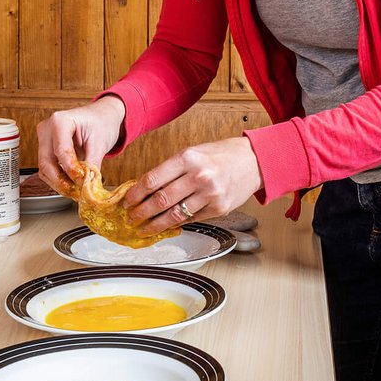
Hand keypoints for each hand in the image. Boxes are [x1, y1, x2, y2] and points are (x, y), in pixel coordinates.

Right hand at [34, 96, 125, 195]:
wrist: (101, 117)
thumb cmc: (101, 123)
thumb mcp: (100, 143)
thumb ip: (92, 165)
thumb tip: (86, 185)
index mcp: (60, 121)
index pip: (61, 151)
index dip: (71, 170)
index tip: (82, 182)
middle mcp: (47, 128)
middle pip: (47, 162)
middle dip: (61, 181)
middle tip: (76, 192)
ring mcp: (44, 138)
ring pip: (44, 168)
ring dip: (58, 182)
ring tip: (74, 190)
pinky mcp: (45, 147)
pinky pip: (47, 167)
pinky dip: (57, 178)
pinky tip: (69, 183)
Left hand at [121, 136, 262, 235]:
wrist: (253, 161)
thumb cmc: (221, 155)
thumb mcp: (193, 153)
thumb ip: (171, 169)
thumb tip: (146, 188)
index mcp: (188, 158)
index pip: (152, 179)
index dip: (135, 194)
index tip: (127, 201)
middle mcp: (198, 176)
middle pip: (160, 200)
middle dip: (141, 212)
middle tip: (131, 218)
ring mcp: (210, 194)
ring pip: (174, 215)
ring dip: (155, 224)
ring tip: (145, 228)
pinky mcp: (219, 209)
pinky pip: (191, 219)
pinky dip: (176, 224)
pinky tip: (166, 226)